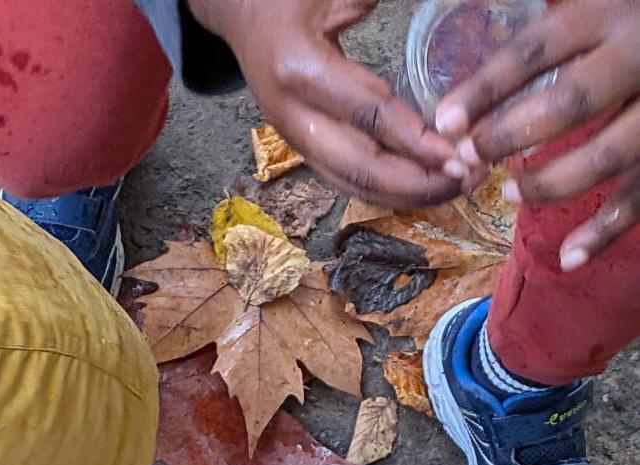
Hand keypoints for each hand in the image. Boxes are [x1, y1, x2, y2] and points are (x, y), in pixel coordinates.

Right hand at [188, 0, 458, 207]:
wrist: (242, 10)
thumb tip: (471, 3)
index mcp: (298, 69)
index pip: (367, 116)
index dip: (415, 141)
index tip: (457, 155)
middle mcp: (291, 115)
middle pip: (359, 168)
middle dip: (416, 183)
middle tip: (466, 180)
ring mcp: (293, 138)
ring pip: (352, 184)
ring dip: (405, 195)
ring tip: (454, 189)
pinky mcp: (301, 148)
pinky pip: (345, 181)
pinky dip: (385, 191)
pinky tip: (422, 189)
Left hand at [436, 0, 639, 268]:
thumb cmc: (630, 12)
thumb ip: (547, 16)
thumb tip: (473, 8)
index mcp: (607, 11)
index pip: (535, 51)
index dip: (485, 89)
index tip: (445, 122)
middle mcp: (636, 55)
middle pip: (570, 103)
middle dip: (511, 136)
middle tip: (471, 158)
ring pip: (606, 156)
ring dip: (552, 184)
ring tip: (511, 194)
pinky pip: (639, 195)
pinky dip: (605, 232)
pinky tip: (568, 257)